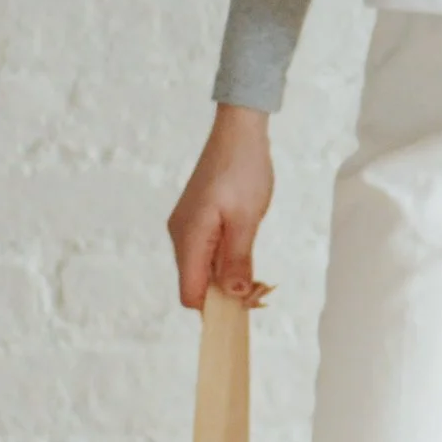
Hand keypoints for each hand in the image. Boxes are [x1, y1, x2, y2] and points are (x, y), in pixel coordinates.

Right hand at [167, 103, 274, 310]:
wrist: (237, 133)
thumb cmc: (243, 170)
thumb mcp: (246, 219)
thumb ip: (237, 260)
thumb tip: (233, 295)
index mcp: (189, 237)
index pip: (191, 294)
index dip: (215, 309)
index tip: (244, 308)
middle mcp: (181, 236)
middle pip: (195, 285)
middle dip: (224, 295)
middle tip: (260, 290)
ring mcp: (186, 228)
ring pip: (201, 270)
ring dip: (226, 279)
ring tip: (257, 274)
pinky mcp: (195, 221)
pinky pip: (205, 253)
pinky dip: (224, 262)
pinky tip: (245, 254)